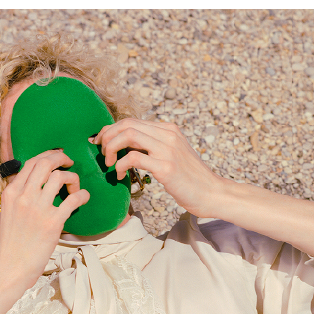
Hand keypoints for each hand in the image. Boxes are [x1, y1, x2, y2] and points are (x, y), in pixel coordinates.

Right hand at [0, 148, 89, 287]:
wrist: (9, 269)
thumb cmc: (5, 247)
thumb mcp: (2, 216)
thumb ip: (13, 200)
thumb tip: (22, 191)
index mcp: (10, 193)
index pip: (30, 163)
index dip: (47, 155)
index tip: (57, 156)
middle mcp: (23, 197)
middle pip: (46, 163)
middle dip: (61, 157)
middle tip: (70, 162)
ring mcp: (38, 209)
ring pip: (60, 177)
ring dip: (72, 178)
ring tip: (74, 188)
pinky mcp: (53, 222)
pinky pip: (73, 199)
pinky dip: (82, 195)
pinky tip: (84, 198)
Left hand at [91, 118, 224, 217]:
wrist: (211, 193)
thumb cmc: (190, 179)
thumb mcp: (173, 156)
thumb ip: (155, 147)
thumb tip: (128, 148)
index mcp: (168, 129)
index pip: (132, 121)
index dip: (111, 130)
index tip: (102, 143)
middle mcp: (168, 134)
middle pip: (127, 124)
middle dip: (107, 137)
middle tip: (101, 153)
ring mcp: (167, 149)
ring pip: (128, 136)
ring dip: (111, 149)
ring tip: (109, 164)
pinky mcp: (165, 167)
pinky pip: (133, 158)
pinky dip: (120, 166)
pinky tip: (120, 176)